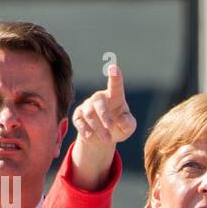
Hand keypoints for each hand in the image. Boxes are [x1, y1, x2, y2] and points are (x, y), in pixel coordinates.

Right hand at [69, 64, 136, 188]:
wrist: (103, 138)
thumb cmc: (119, 127)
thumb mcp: (128, 127)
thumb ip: (128, 123)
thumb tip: (121, 120)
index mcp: (115, 97)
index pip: (115, 86)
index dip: (114, 76)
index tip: (113, 67)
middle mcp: (100, 98)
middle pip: (99, 103)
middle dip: (105, 115)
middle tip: (111, 127)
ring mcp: (87, 106)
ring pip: (89, 114)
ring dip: (98, 127)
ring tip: (107, 139)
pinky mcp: (78, 115)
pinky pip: (79, 121)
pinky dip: (85, 129)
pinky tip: (90, 136)